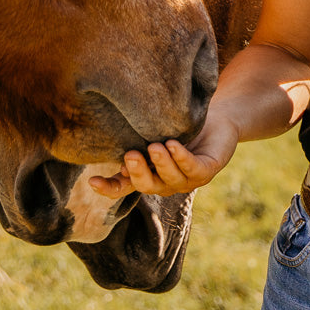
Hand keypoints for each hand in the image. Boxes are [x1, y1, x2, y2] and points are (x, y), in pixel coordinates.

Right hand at [89, 116, 238, 198]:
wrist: (217, 120)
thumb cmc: (181, 128)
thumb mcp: (153, 134)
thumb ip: (134, 143)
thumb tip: (107, 141)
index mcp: (150, 176)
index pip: (125, 187)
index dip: (109, 188)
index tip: (92, 181)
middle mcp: (167, 182)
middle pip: (147, 185)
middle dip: (139, 172)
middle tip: (131, 155)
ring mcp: (188, 180)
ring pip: (171, 179)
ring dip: (162, 163)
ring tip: (155, 146)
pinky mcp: (208, 170)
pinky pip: (193, 168)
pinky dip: (181, 157)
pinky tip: (173, 144)